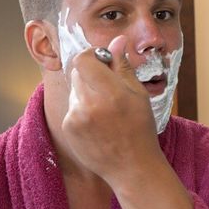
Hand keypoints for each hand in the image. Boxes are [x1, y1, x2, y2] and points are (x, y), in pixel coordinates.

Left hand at [62, 35, 162, 183]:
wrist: (133, 167)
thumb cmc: (141, 129)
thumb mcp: (138, 95)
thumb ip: (123, 66)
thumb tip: (118, 41)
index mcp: (111, 92)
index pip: (83, 59)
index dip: (92, 56)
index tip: (103, 62)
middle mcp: (89, 103)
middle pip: (77, 72)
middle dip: (91, 74)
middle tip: (109, 88)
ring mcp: (75, 117)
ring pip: (75, 90)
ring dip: (87, 92)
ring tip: (106, 111)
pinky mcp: (67, 128)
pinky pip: (72, 107)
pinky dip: (83, 110)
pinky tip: (99, 123)